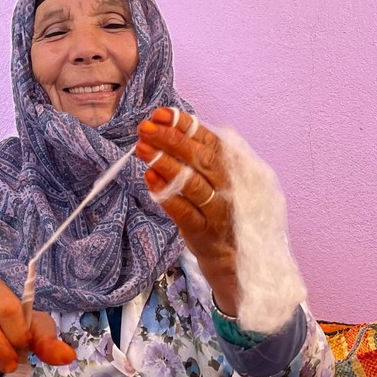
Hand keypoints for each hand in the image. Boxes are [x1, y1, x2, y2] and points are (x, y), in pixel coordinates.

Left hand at [136, 107, 239, 315]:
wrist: (233, 262)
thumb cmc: (218, 217)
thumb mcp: (215, 184)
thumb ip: (199, 160)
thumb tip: (169, 129)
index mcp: (231, 171)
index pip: (210, 141)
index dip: (186, 126)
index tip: (162, 114)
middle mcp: (228, 188)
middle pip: (201, 159)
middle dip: (172, 140)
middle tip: (146, 128)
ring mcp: (217, 212)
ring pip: (194, 183)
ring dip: (167, 164)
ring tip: (143, 150)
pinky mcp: (204, 234)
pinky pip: (185, 212)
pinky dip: (167, 196)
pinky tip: (150, 180)